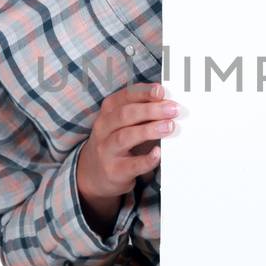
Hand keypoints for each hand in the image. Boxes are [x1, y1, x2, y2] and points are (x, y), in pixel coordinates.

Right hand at [77, 82, 180, 207]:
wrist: (94, 174)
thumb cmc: (115, 143)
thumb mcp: (121, 124)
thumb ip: (141, 113)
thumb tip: (168, 104)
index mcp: (107, 113)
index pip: (124, 97)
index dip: (143, 93)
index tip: (160, 91)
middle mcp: (103, 129)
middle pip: (124, 115)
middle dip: (150, 110)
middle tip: (172, 109)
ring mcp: (106, 150)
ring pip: (125, 137)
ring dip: (149, 130)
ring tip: (169, 127)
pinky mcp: (114, 171)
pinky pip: (132, 165)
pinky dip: (146, 159)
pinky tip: (158, 153)